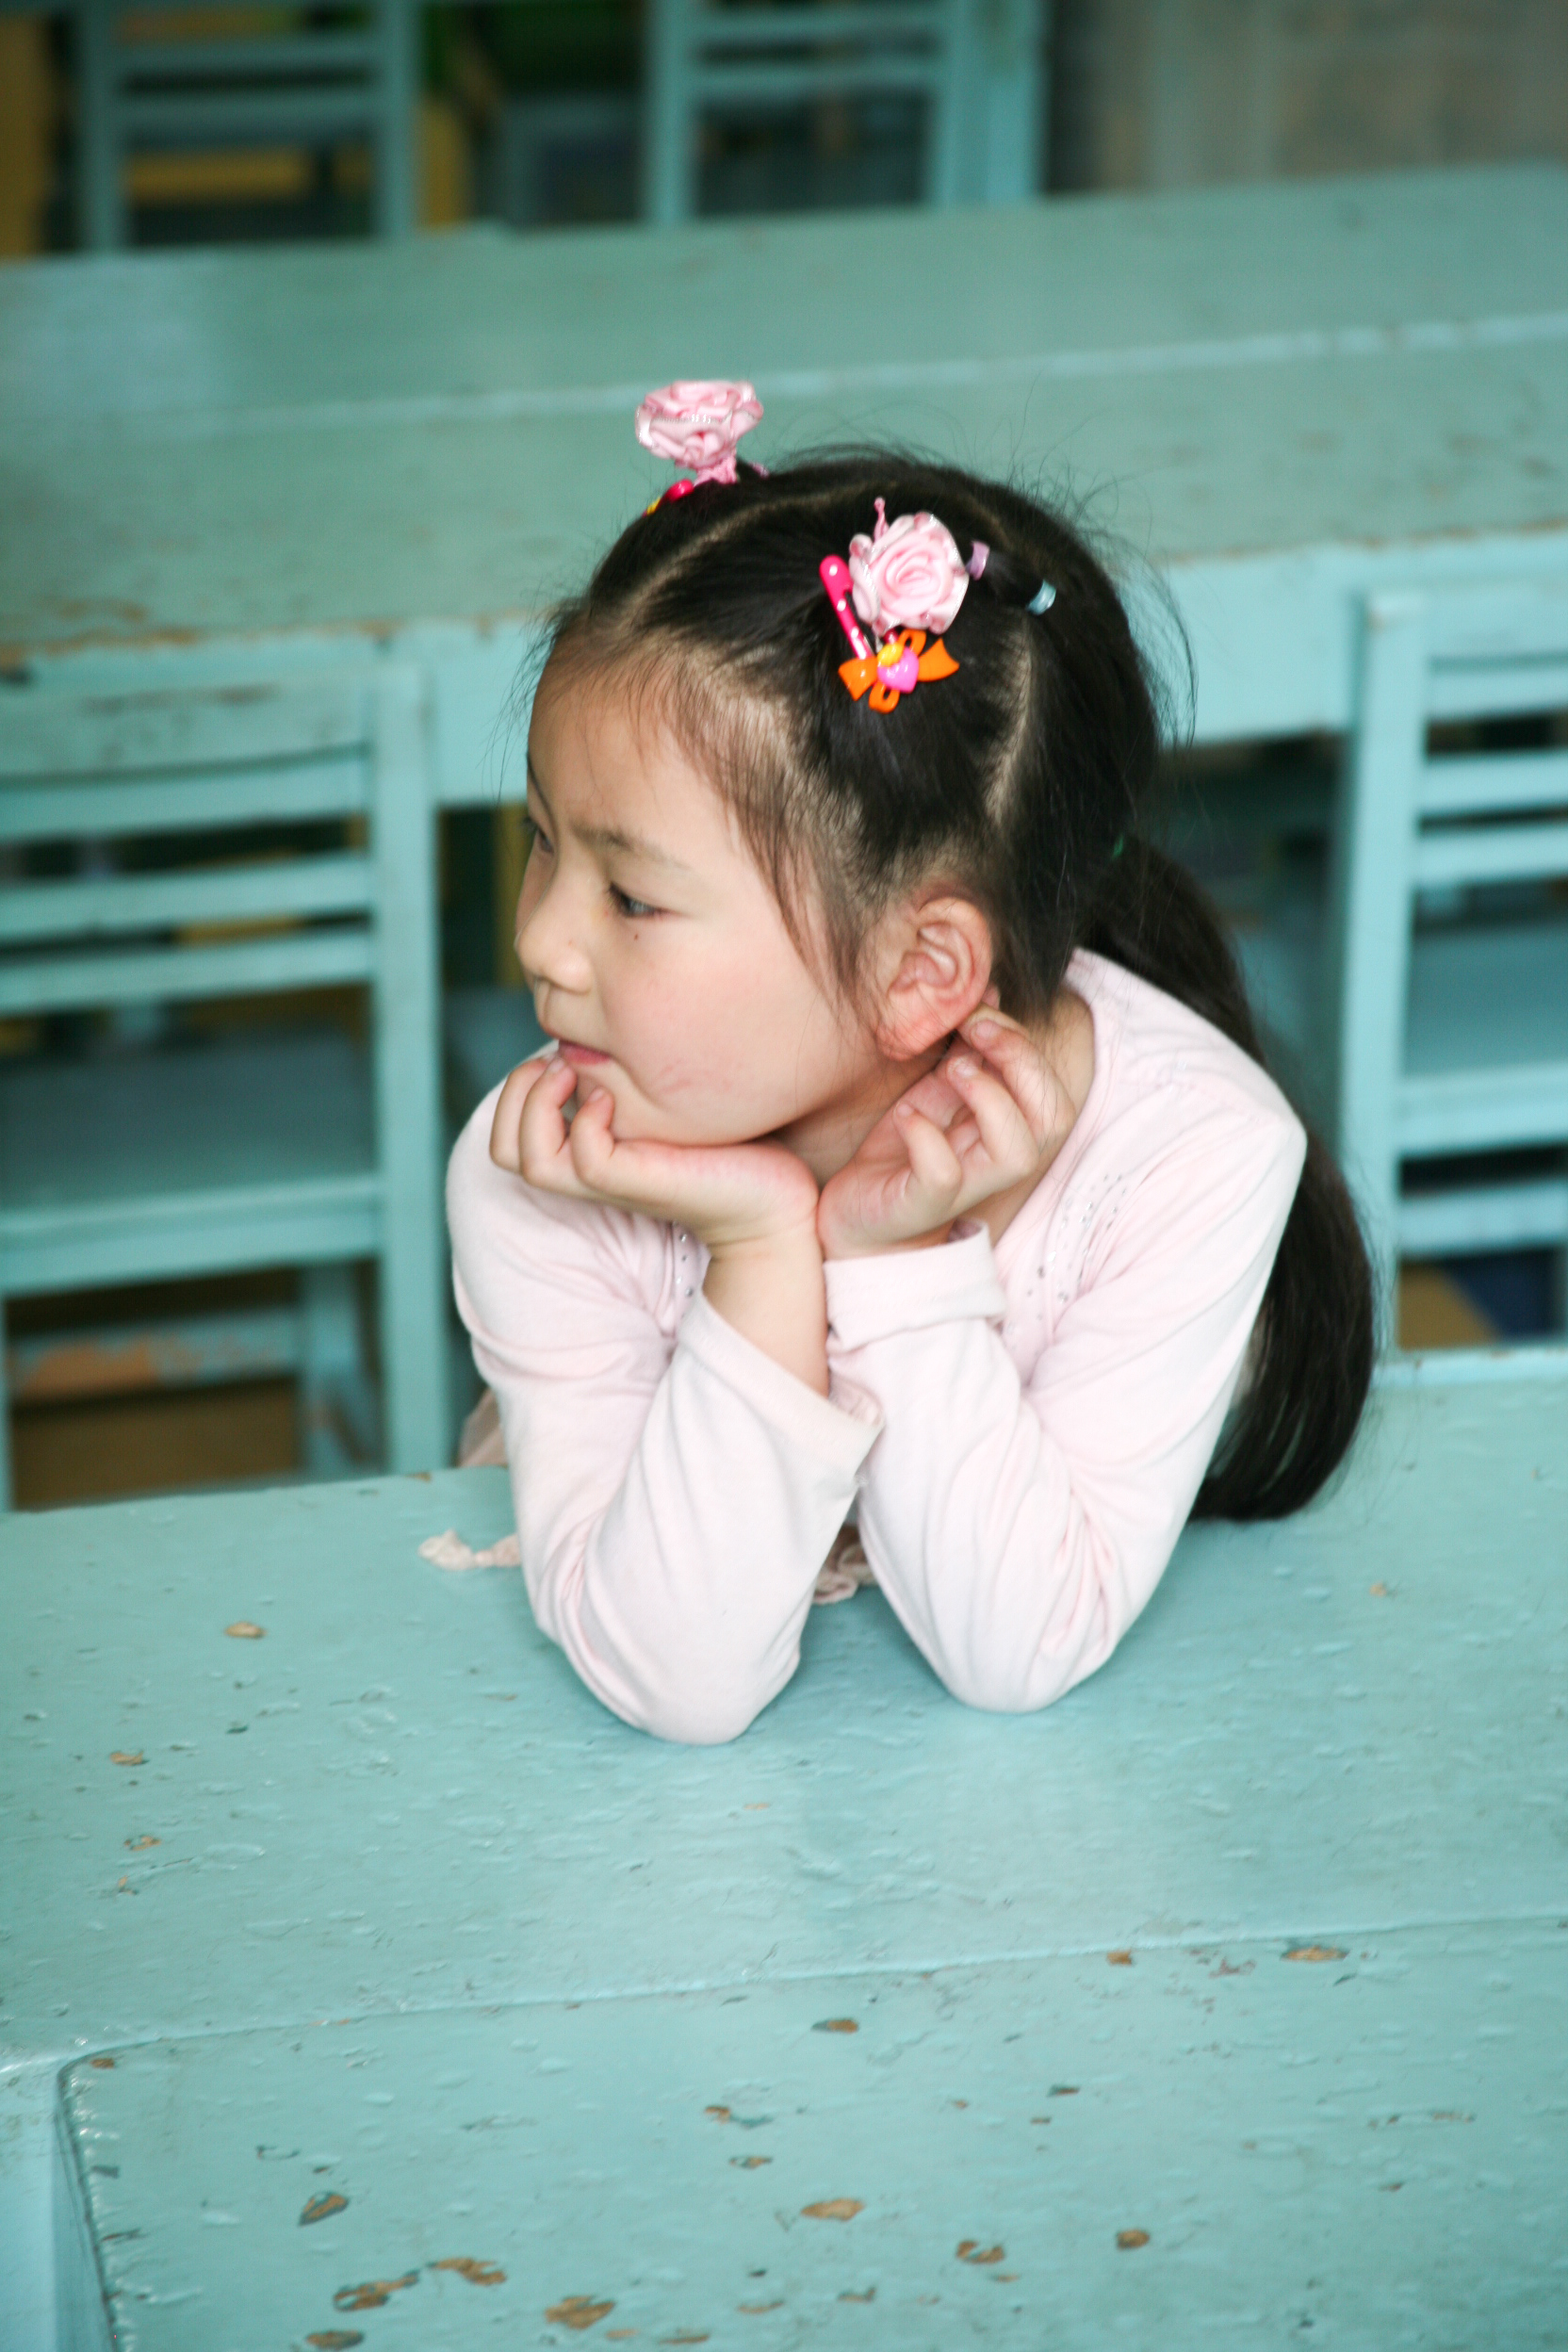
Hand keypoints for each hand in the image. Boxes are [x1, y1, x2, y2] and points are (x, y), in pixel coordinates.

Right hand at [490, 1053, 820, 1254]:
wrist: (775, 1198)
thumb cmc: (729, 1142)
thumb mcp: (664, 1098)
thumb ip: (626, 1075)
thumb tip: (609, 1028)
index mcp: (586, 1151)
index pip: (505, 1136)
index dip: (512, 1092)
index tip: (556, 1055)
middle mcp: (589, 1170)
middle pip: (503, 1149)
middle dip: (513, 1095)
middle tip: (558, 1062)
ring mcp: (613, 1180)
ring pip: (528, 1160)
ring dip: (537, 1107)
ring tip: (573, 1073)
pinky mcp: (642, 1184)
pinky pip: (584, 1160)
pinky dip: (586, 1123)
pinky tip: (613, 1098)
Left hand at [817, 1005, 1077, 1258]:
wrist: (857, 1210)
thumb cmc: (906, 1148)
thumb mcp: (937, 1088)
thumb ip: (967, 1049)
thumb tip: (988, 992)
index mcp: (1008, 1130)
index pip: (1052, 1090)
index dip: (1025, 1046)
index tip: (978, 1015)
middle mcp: (996, 1160)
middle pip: (1053, 1117)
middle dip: (1021, 1061)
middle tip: (974, 1033)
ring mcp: (965, 1185)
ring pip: (1017, 1153)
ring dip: (991, 1098)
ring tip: (953, 1071)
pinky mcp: (924, 1202)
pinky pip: (944, 1174)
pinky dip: (927, 1138)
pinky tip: (907, 1118)